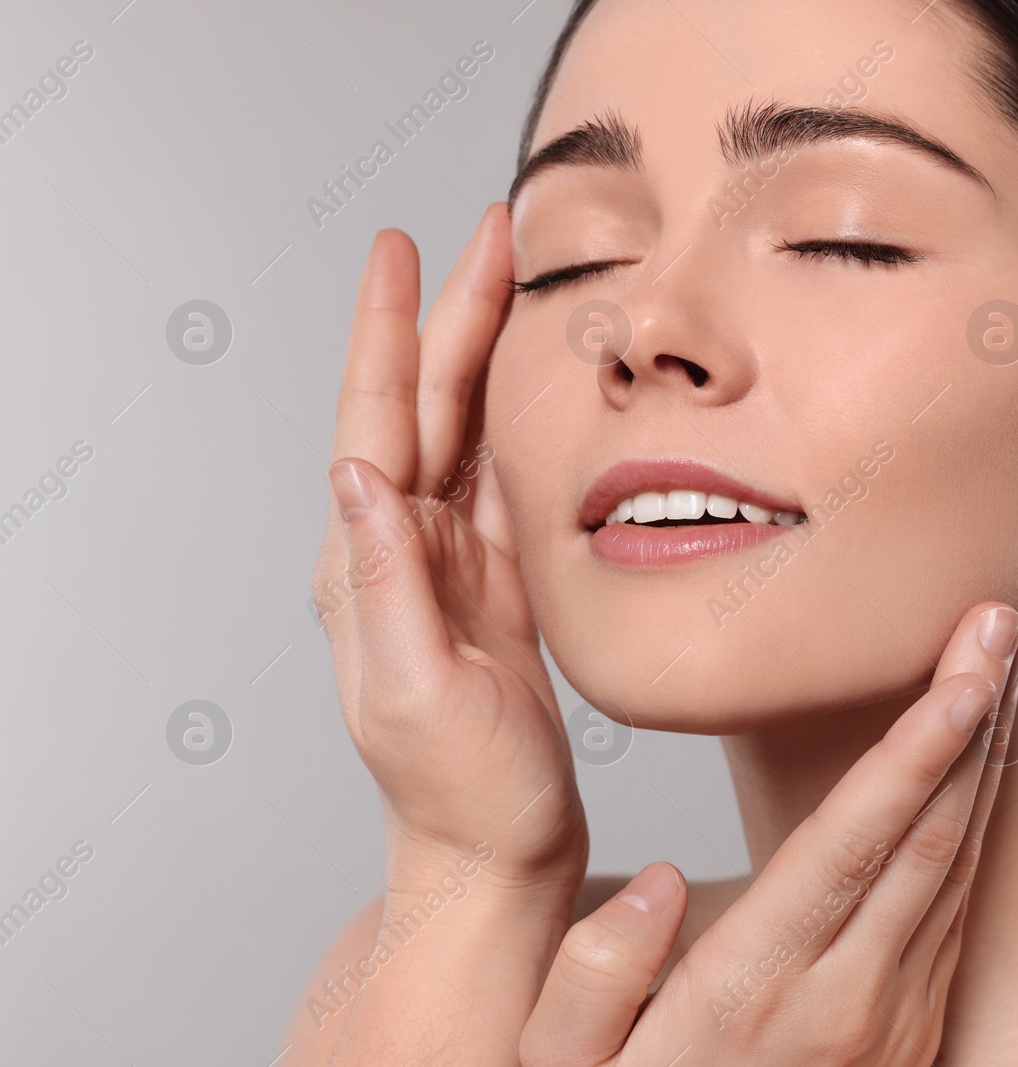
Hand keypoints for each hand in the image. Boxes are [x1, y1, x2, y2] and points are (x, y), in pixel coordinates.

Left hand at [311, 206, 584, 894]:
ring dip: (483, 350)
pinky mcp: (496, 581)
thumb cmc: (460, 794)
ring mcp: (450, 562)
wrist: (495, 853)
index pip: (374, 421)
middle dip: (452, 312)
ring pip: (466, 428)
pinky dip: (518, 418)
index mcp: (369, 567)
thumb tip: (354, 472)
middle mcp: (400, 550)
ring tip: (515, 280)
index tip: (401, 250)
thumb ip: (386, 584)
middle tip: (490, 231)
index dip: (388, 331)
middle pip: (425, 405)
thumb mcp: (417, 694)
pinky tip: (535, 381)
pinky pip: (503, 477)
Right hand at [519, 602, 1017, 1066]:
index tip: (964, 668)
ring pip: (959, 870)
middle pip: (931, 837)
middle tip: (996, 626)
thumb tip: (655, 885)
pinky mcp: (914, 1033)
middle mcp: (848, 1000)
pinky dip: (972, 828)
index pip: (855, 842)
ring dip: (983, 765)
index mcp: (757, 988)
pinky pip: (957, 912)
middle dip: (972, 721)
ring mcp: (895, 1020)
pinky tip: (972, 774)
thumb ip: (593, 983)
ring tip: (994, 672)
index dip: (917, 748)